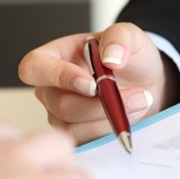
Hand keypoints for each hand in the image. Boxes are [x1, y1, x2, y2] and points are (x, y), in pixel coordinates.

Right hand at [18, 22, 179, 143]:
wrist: (145, 81)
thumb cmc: (129, 57)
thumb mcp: (130, 36)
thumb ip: (120, 37)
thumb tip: (111, 58)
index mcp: (54, 57)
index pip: (34, 67)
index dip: (59, 77)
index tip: (94, 84)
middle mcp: (51, 89)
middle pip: (60, 105)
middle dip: (99, 105)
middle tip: (137, 96)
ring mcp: (60, 115)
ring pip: (73, 128)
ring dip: (109, 119)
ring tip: (138, 103)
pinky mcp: (76, 134)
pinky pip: (86, 142)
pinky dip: (110, 132)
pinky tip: (129, 118)